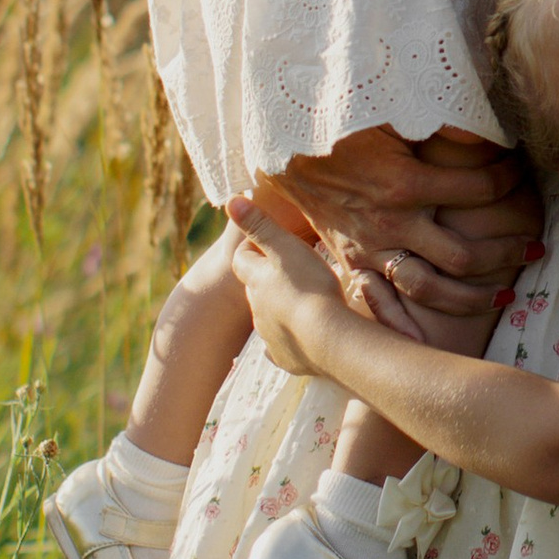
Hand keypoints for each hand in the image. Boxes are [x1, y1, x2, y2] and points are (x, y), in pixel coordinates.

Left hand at [227, 198, 345, 374]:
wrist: (327, 339)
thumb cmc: (309, 286)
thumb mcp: (286, 247)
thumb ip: (260, 224)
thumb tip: (231, 200)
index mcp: (255, 280)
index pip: (243, 259)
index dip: (254, 248)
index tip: (271, 243)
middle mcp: (256, 309)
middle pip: (256, 289)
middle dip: (269, 280)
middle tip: (293, 271)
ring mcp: (269, 336)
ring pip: (269, 317)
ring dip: (281, 308)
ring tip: (304, 302)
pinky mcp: (286, 358)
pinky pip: (282, 347)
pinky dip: (289, 339)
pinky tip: (300, 337)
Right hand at [260, 124, 541, 327]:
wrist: (287, 154)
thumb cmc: (343, 127)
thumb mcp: (390, 113)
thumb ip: (439, 121)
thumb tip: (487, 129)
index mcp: (406, 183)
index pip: (479, 188)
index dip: (508, 179)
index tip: (520, 172)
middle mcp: (393, 223)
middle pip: (464, 255)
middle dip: (507, 251)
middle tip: (537, 247)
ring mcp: (373, 248)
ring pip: (431, 288)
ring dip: (473, 296)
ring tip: (506, 294)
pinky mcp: (355, 262)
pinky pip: (390, 300)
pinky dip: (417, 318)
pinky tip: (446, 322)